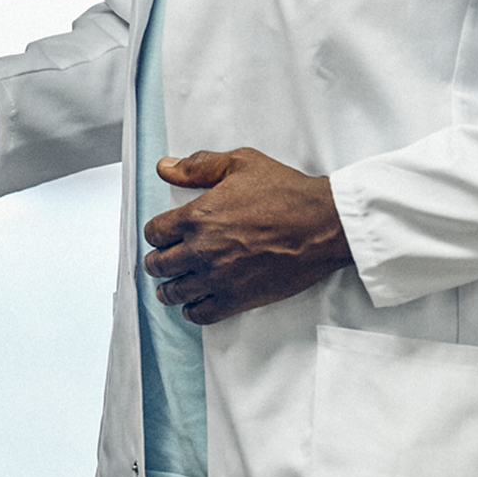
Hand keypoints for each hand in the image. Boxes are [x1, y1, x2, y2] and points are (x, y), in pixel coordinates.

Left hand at [140, 147, 352, 323]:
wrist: (322, 224)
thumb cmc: (286, 193)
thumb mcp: (240, 163)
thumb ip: (198, 166)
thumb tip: (165, 168)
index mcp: (198, 217)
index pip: (154, 232)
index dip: (155, 233)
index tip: (161, 235)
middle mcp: (202, 249)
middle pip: (159, 265)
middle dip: (157, 261)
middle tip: (161, 261)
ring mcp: (218, 277)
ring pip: (175, 292)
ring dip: (169, 288)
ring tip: (170, 286)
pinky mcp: (238, 299)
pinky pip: (201, 313)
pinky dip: (192, 310)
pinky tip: (193, 304)